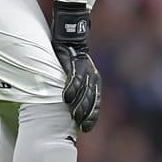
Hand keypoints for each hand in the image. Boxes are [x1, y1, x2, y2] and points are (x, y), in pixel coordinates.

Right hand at [51, 1, 101, 131]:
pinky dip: (70, 88)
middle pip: (90, 98)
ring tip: (72, 117)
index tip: (86, 128)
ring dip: (78, 104)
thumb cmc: (70, 55)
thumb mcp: (77, 71)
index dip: (91, 115)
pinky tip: (65, 98)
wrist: (71, 32)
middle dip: (84, 113)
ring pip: (83, 90)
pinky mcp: (73, 61)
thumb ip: (75, 87)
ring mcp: (83, 68)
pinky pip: (73, 77)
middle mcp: (91, 75)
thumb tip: (66, 106)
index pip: (95, 101)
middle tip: (78, 126)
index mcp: (93, 79)